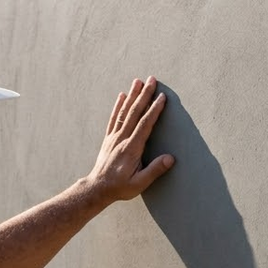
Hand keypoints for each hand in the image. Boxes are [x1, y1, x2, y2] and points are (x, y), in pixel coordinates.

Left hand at [84, 76, 175, 203]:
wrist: (97, 188)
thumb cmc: (120, 187)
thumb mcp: (139, 183)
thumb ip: (154, 170)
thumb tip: (170, 158)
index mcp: (131, 148)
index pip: (145, 124)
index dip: (154, 110)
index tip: (162, 97)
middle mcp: (122, 138)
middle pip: (134, 112)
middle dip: (144, 95)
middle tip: (151, 80)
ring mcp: (114, 137)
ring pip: (124, 112)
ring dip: (132, 95)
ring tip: (137, 81)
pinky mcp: (109, 138)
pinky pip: (114, 118)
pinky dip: (118, 105)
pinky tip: (121, 95)